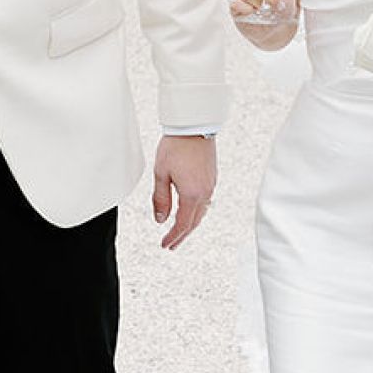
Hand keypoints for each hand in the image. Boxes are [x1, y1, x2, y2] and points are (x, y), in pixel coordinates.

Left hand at [153, 134, 215, 250]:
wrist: (194, 127)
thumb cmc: (176, 147)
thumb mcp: (161, 174)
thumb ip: (160, 199)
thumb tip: (160, 219)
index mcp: (191, 194)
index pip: (182, 224)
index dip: (173, 237)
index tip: (165, 244)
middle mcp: (204, 193)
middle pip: (193, 222)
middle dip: (181, 236)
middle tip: (171, 245)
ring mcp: (210, 186)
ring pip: (201, 213)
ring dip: (189, 224)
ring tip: (179, 231)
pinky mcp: (212, 178)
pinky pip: (205, 202)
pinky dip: (196, 212)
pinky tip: (190, 211)